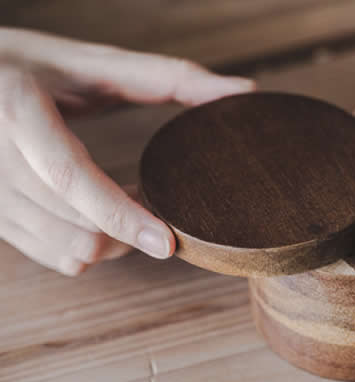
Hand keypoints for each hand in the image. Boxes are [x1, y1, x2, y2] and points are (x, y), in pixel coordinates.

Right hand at [0, 28, 254, 275]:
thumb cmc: (31, 66)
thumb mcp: (93, 63)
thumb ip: (169, 76)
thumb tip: (243, 91)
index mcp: (17, 109)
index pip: (70, 177)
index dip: (122, 215)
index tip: (168, 241)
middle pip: (75, 226)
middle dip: (131, 231)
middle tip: (161, 210)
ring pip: (66, 250)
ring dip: (114, 242)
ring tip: (133, 207)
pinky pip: (50, 255)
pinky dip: (89, 248)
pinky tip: (102, 220)